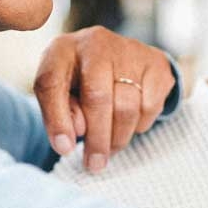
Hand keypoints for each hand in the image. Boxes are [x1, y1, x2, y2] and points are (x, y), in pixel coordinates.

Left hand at [33, 27, 175, 171]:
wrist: (118, 58)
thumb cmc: (80, 82)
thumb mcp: (60, 94)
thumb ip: (58, 115)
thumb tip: (68, 143)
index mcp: (62, 50)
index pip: (51, 83)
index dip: (57, 120)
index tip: (65, 150)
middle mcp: (95, 43)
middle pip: (98, 99)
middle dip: (98, 139)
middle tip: (95, 164)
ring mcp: (129, 50)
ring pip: (127, 107)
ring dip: (119, 137)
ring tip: (111, 147)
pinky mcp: (156, 62)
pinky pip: (151, 106)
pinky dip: (140, 124)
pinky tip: (130, 123)